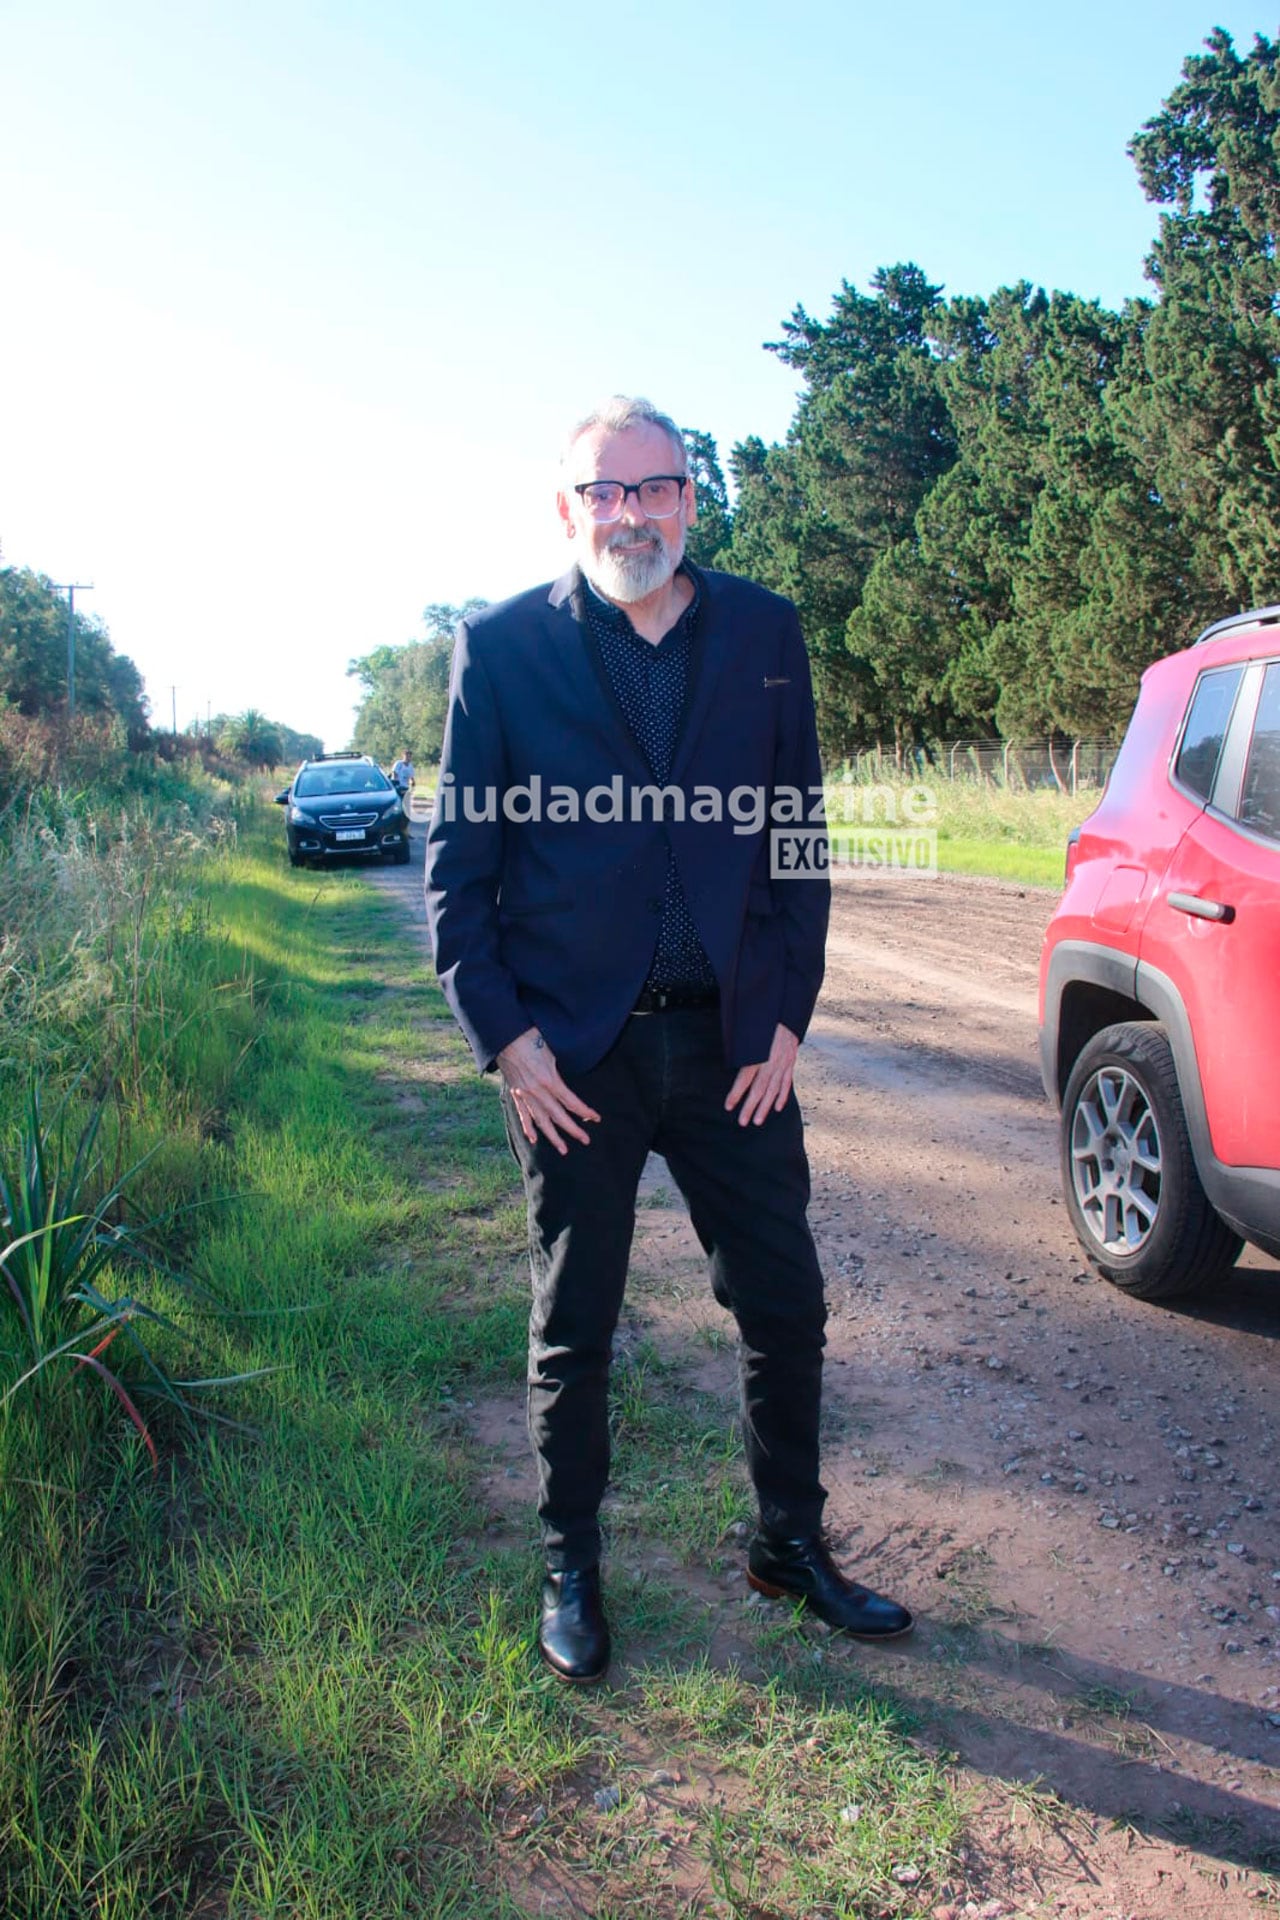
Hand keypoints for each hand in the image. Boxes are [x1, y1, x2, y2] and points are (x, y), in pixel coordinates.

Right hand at [498, 1027, 600, 1153]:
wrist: (504, 1035)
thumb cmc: (530, 1036)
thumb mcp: (552, 1050)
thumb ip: (562, 1066)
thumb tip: (576, 1071)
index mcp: (549, 1080)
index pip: (571, 1102)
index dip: (585, 1112)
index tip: (596, 1118)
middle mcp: (537, 1091)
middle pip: (558, 1116)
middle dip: (573, 1130)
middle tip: (585, 1140)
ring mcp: (524, 1094)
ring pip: (541, 1121)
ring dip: (553, 1136)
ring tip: (563, 1149)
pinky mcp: (515, 1092)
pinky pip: (523, 1114)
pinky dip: (528, 1128)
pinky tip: (533, 1139)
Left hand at [724, 1024, 799, 1127]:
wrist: (787, 1011)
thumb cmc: (763, 1020)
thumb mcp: (747, 1030)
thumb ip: (739, 1045)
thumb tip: (726, 1057)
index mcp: (759, 1053)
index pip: (745, 1078)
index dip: (736, 1093)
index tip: (728, 1106)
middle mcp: (772, 1061)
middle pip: (760, 1088)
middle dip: (750, 1107)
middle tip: (743, 1122)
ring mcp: (783, 1063)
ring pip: (774, 1089)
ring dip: (765, 1107)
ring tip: (758, 1121)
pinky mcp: (790, 1062)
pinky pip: (786, 1082)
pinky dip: (782, 1096)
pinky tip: (777, 1108)